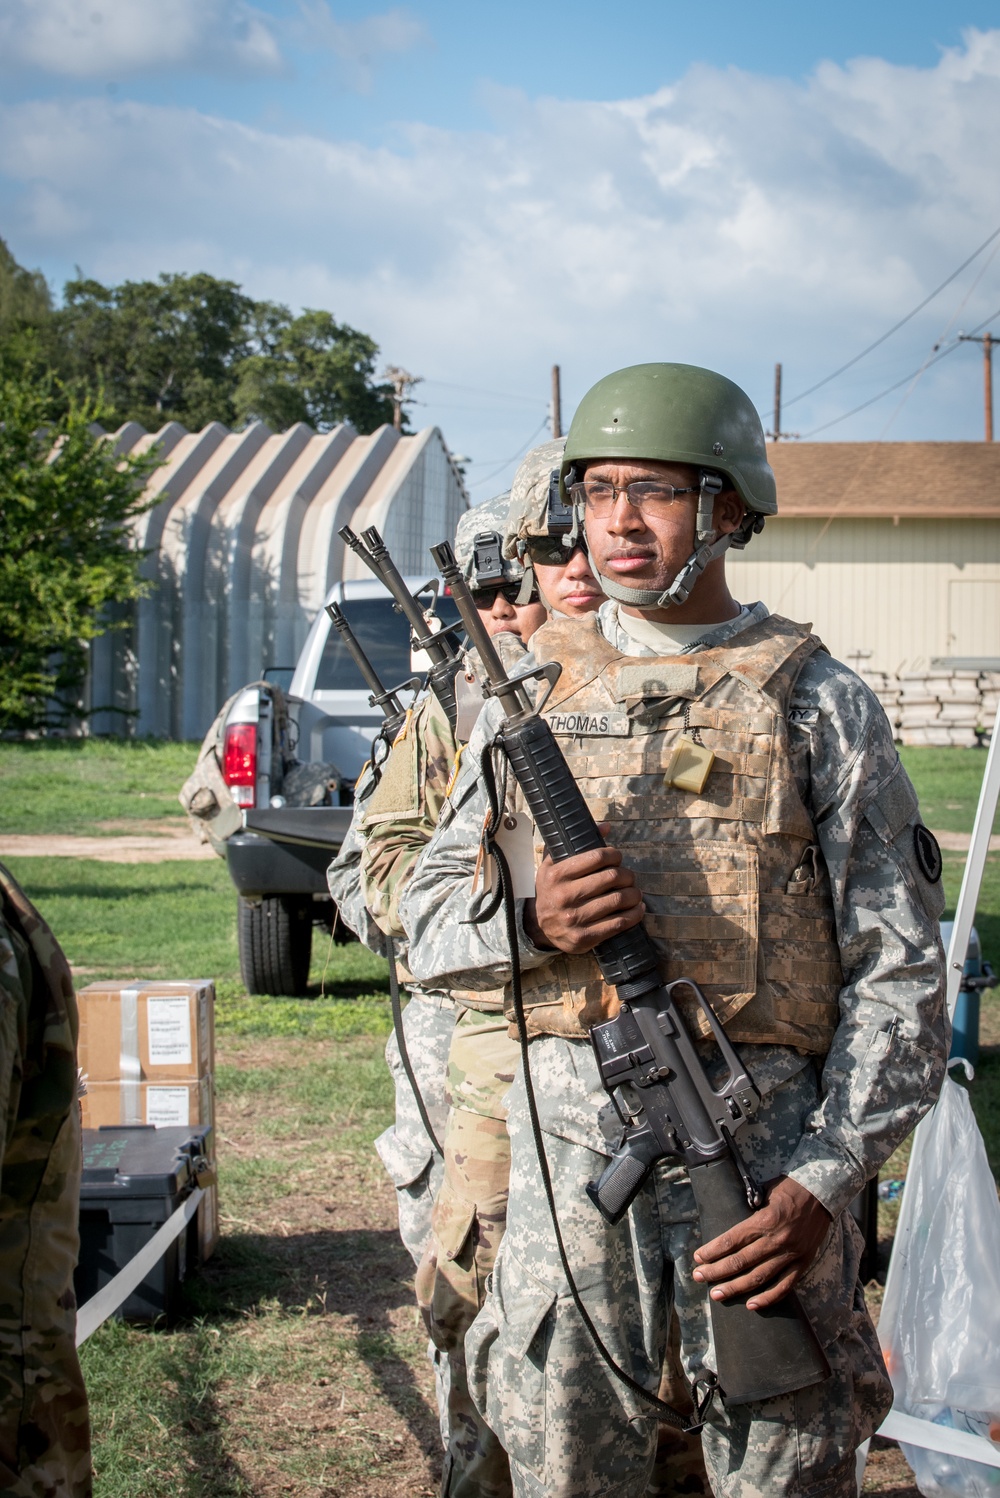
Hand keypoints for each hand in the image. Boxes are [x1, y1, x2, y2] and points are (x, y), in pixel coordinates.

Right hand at [522, 822, 645, 954]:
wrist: (539, 925)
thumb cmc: (552, 889)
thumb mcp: (554, 865)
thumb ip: (575, 843)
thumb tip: (606, 826)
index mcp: (557, 875)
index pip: (596, 857)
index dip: (613, 855)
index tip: (617, 857)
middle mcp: (564, 896)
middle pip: (612, 878)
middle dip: (627, 875)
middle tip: (629, 877)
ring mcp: (575, 919)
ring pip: (618, 900)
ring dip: (634, 894)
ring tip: (635, 892)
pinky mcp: (584, 937)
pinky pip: (619, 923)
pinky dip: (634, 914)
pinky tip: (637, 909)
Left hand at [691, 1176, 830, 1310]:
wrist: (822, 1192)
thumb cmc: (789, 1189)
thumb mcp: (764, 1193)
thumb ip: (748, 1210)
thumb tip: (730, 1227)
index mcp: (764, 1220)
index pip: (732, 1240)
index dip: (713, 1251)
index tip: (698, 1258)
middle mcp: (776, 1240)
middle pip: (740, 1261)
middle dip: (716, 1271)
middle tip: (699, 1277)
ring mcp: (790, 1254)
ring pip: (758, 1277)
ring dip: (736, 1288)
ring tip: (717, 1294)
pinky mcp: (803, 1263)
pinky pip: (784, 1286)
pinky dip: (768, 1298)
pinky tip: (752, 1305)